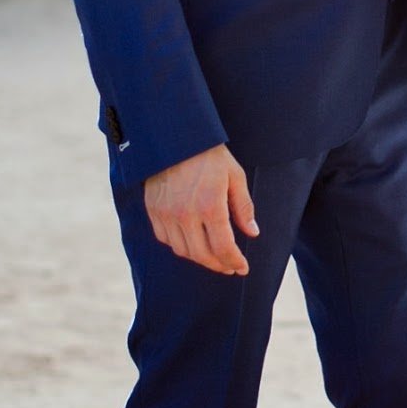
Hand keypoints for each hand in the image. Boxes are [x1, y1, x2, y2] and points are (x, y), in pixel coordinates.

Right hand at [144, 145, 258, 273]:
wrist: (174, 138)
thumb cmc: (209, 155)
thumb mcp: (235, 176)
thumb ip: (243, 207)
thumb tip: (253, 233)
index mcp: (210, 206)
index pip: (224, 247)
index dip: (235, 262)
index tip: (242, 268)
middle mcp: (186, 214)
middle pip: (202, 255)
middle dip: (219, 265)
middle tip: (230, 267)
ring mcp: (167, 214)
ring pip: (183, 251)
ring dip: (200, 258)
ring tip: (213, 256)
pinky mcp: (153, 211)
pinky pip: (166, 239)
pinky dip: (180, 246)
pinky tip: (192, 242)